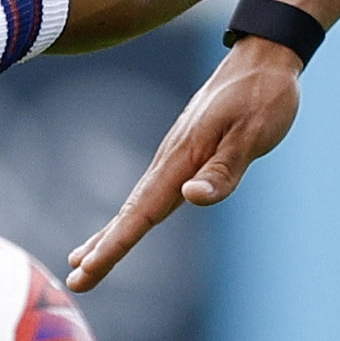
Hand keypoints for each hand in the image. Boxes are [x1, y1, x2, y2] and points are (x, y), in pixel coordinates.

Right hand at [69, 40, 307, 290]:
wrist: (263, 58)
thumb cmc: (264, 96)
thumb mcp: (253, 134)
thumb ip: (224, 169)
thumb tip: (191, 197)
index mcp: (183, 158)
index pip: (143, 212)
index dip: (115, 244)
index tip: (87, 270)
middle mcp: (170, 159)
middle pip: (130, 213)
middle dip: (102, 249)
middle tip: (75, 282)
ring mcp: (173, 157)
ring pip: (136, 204)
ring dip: (110, 234)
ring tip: (81, 261)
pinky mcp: (183, 154)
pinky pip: (150, 192)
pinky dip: (131, 215)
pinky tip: (125, 224)